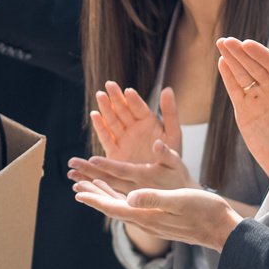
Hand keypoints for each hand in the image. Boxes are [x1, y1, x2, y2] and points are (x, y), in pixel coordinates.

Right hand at [69, 85, 196, 197]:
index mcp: (149, 122)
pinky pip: (106, 137)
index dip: (134, 99)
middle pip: (123, 110)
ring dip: (106, 108)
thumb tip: (168, 89)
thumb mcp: (174, 134)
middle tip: (109, 85)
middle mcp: (134, 129)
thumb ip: (170, 112)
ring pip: (113, 121)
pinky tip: (95, 115)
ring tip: (100, 96)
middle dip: (115, 98)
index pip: (139, 108)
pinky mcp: (115, 152)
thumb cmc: (173, 158)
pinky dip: (100, 127)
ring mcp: (124, 139)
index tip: (128, 91)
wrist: (165, 183)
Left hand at [71, 179, 243, 251]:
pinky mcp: (161, 220)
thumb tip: (129, 198)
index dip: (95, 198)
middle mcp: (146, 221)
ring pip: (122, 209)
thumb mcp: (179, 200)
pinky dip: (121, 200)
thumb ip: (154, 199)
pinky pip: (134, 210)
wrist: (223, 228)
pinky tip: (122, 196)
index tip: (78, 191)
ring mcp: (153, 222)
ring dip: (106, 197)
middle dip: (94, 196)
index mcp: (147, 216)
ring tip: (92, 187)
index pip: (114, 207)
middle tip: (77, 185)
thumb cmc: (205, 211)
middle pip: (114, 208)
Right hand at [217, 39, 268, 202]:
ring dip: (233, 59)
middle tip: (228, 41)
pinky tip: (223, 62)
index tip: (248, 45)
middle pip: (255, 65)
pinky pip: (236, 89)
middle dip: (242, 52)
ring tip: (222, 44)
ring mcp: (259, 97)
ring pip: (244, 74)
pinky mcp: (245, 109)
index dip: (261, 54)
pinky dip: (228, 76)